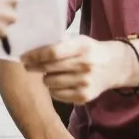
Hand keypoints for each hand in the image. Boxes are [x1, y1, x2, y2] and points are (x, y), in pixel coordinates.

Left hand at [21, 35, 136, 103]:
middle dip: (34, 67)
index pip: (52, 52)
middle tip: (28, 65)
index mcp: (81, 47)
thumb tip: (31, 49)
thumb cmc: (90, 51)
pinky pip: (57, 94)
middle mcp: (85, 65)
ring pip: (50, 82)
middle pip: (48, 68)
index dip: (35, 55)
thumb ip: (59, 44)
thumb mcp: (79, 41)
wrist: (115, 66)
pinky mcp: (85, 97)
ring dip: (45, 78)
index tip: (23, 57)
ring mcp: (85, 82)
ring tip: (50, 73)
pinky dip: (53, 89)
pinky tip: (59, 82)